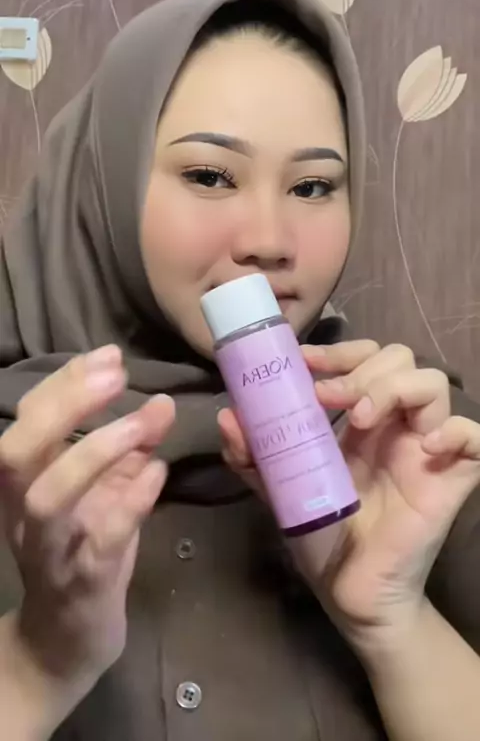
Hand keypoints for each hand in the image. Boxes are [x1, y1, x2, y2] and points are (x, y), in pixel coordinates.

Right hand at [0, 345, 174, 685]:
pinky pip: (99, 541)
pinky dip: (130, 502)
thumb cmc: (83, 554)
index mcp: (25, 483)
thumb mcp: (104, 494)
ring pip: (47, 498)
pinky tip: (159, 474)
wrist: (64, 642)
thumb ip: (130, 450)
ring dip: (94, 452)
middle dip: (65, 405)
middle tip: (116, 374)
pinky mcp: (81, 585)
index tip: (108, 355)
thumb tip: (162, 402)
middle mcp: (24, 513)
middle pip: (18, 451)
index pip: (28, 419)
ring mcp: (49, 551)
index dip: (63, 382)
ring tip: (142, 423)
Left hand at [220, 341, 479, 655]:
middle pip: (400, 359)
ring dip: (395, 388)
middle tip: (330, 397)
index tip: (304, 361)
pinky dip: (454, 431)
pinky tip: (424, 448)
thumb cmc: (321, 535)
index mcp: (359, 420)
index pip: (365, 358)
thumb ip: (254, 456)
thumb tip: (227, 416)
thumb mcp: (279, 489)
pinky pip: (474, 437)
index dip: (339, 351)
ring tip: (362, 419)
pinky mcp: (451, 478)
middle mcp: (394, 426)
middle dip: (361, 368)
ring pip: (433, 384)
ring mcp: (425, 449)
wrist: (349, 592)